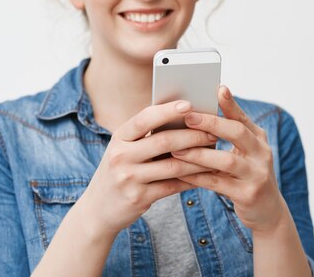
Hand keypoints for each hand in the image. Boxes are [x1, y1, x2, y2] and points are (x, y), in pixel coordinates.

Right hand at [81, 100, 217, 236]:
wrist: (98, 209)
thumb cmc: (119, 171)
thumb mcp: (124, 149)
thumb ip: (146, 136)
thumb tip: (184, 118)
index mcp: (119, 137)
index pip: (145, 118)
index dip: (167, 110)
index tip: (189, 104)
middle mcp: (121, 155)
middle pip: (164, 141)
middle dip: (193, 136)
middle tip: (213, 133)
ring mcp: (128, 178)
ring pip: (173, 166)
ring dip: (198, 160)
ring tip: (215, 154)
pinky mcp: (138, 198)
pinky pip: (173, 186)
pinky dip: (192, 180)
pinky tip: (205, 175)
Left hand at [171, 86, 288, 232]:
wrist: (268, 211)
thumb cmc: (247, 175)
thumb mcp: (244, 152)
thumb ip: (228, 134)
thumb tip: (197, 113)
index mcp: (259, 138)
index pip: (243, 116)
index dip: (230, 103)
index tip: (217, 88)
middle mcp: (262, 153)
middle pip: (237, 132)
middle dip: (211, 123)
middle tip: (187, 117)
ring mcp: (257, 175)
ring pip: (227, 160)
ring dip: (200, 153)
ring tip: (177, 148)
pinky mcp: (248, 195)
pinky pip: (218, 184)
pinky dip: (197, 177)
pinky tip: (180, 172)